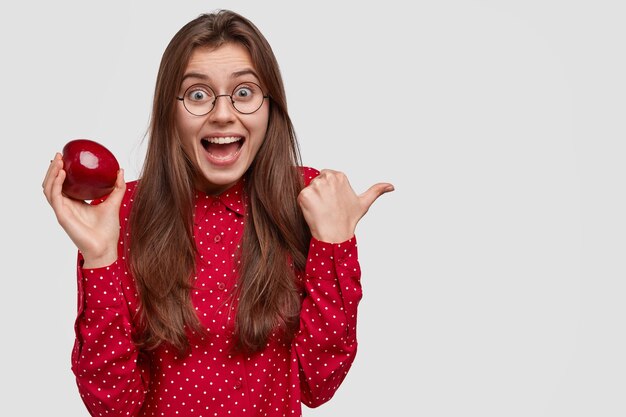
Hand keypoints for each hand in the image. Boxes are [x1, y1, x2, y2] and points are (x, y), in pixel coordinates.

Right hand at [42, 152, 125, 267]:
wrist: (106, 247)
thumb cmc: (108, 230)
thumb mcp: (114, 203)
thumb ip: (117, 188)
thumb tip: (120, 171)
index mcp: (75, 203)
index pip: (62, 184)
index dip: (60, 171)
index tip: (65, 157)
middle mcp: (66, 206)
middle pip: (52, 184)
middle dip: (52, 169)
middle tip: (59, 155)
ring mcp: (62, 211)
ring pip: (48, 189)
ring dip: (51, 174)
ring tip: (58, 161)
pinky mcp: (62, 216)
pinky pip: (55, 197)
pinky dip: (56, 184)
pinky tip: (61, 174)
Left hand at [297, 169, 393, 242]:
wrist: (336, 235)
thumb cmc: (348, 220)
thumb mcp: (364, 203)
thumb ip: (376, 190)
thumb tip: (392, 186)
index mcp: (340, 176)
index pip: (326, 176)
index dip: (327, 191)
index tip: (332, 202)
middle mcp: (328, 178)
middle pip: (316, 181)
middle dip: (319, 193)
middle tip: (327, 208)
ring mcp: (315, 186)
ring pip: (308, 189)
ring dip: (312, 199)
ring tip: (321, 210)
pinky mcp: (305, 195)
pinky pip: (301, 197)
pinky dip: (304, 205)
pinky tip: (313, 213)